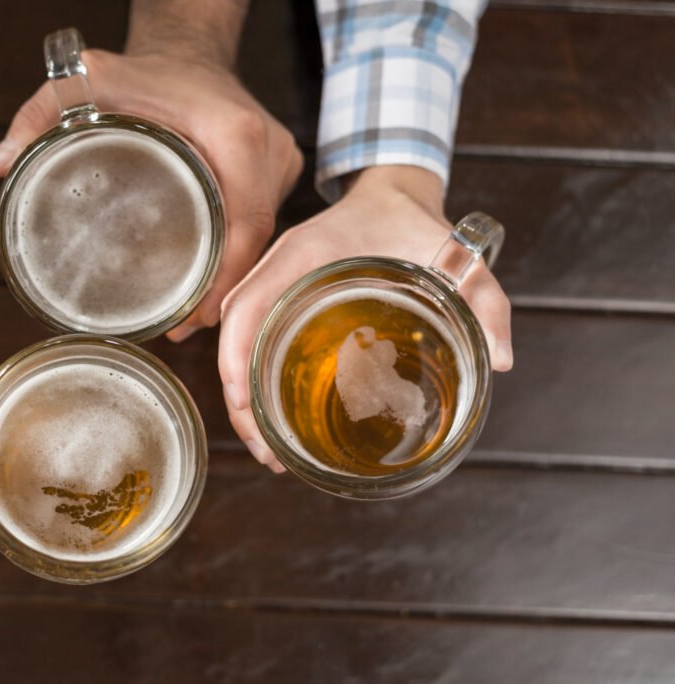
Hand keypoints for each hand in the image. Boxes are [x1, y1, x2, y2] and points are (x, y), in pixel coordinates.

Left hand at [0, 48, 302, 341]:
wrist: (188, 50)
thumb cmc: (146, 71)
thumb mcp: (90, 81)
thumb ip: (43, 113)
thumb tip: (0, 162)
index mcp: (234, 134)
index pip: (247, 221)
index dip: (226, 276)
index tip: (194, 314)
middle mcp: (266, 150)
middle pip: (258, 239)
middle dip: (224, 291)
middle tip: (184, 328)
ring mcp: (276, 161)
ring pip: (264, 236)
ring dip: (232, 279)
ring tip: (192, 318)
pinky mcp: (275, 170)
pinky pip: (262, 221)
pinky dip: (238, 256)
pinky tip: (212, 285)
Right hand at [218, 166, 513, 471]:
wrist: (392, 195)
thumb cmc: (413, 221)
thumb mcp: (455, 254)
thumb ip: (484, 298)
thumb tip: (500, 359)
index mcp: (304, 254)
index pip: (247, 305)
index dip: (236, 356)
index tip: (246, 402)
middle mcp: (279, 270)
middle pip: (234, 335)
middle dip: (239, 398)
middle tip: (268, 453)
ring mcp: (276, 286)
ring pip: (239, 343)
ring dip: (244, 398)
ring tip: (271, 451)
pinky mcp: (284, 301)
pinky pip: (254, 340)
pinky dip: (256, 381)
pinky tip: (277, 417)